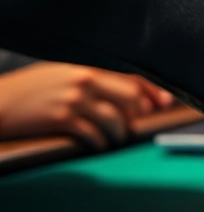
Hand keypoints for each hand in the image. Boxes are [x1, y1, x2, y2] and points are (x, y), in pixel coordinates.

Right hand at [0, 63, 173, 147]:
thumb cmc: (30, 90)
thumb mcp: (62, 75)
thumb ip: (93, 80)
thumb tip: (128, 94)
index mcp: (87, 67)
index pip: (132, 76)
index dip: (153, 92)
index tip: (165, 104)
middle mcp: (84, 80)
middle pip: (131, 97)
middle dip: (139, 114)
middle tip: (136, 125)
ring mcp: (73, 99)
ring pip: (116, 119)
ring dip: (121, 133)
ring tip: (116, 138)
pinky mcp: (62, 119)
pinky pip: (94, 134)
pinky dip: (101, 142)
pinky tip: (99, 144)